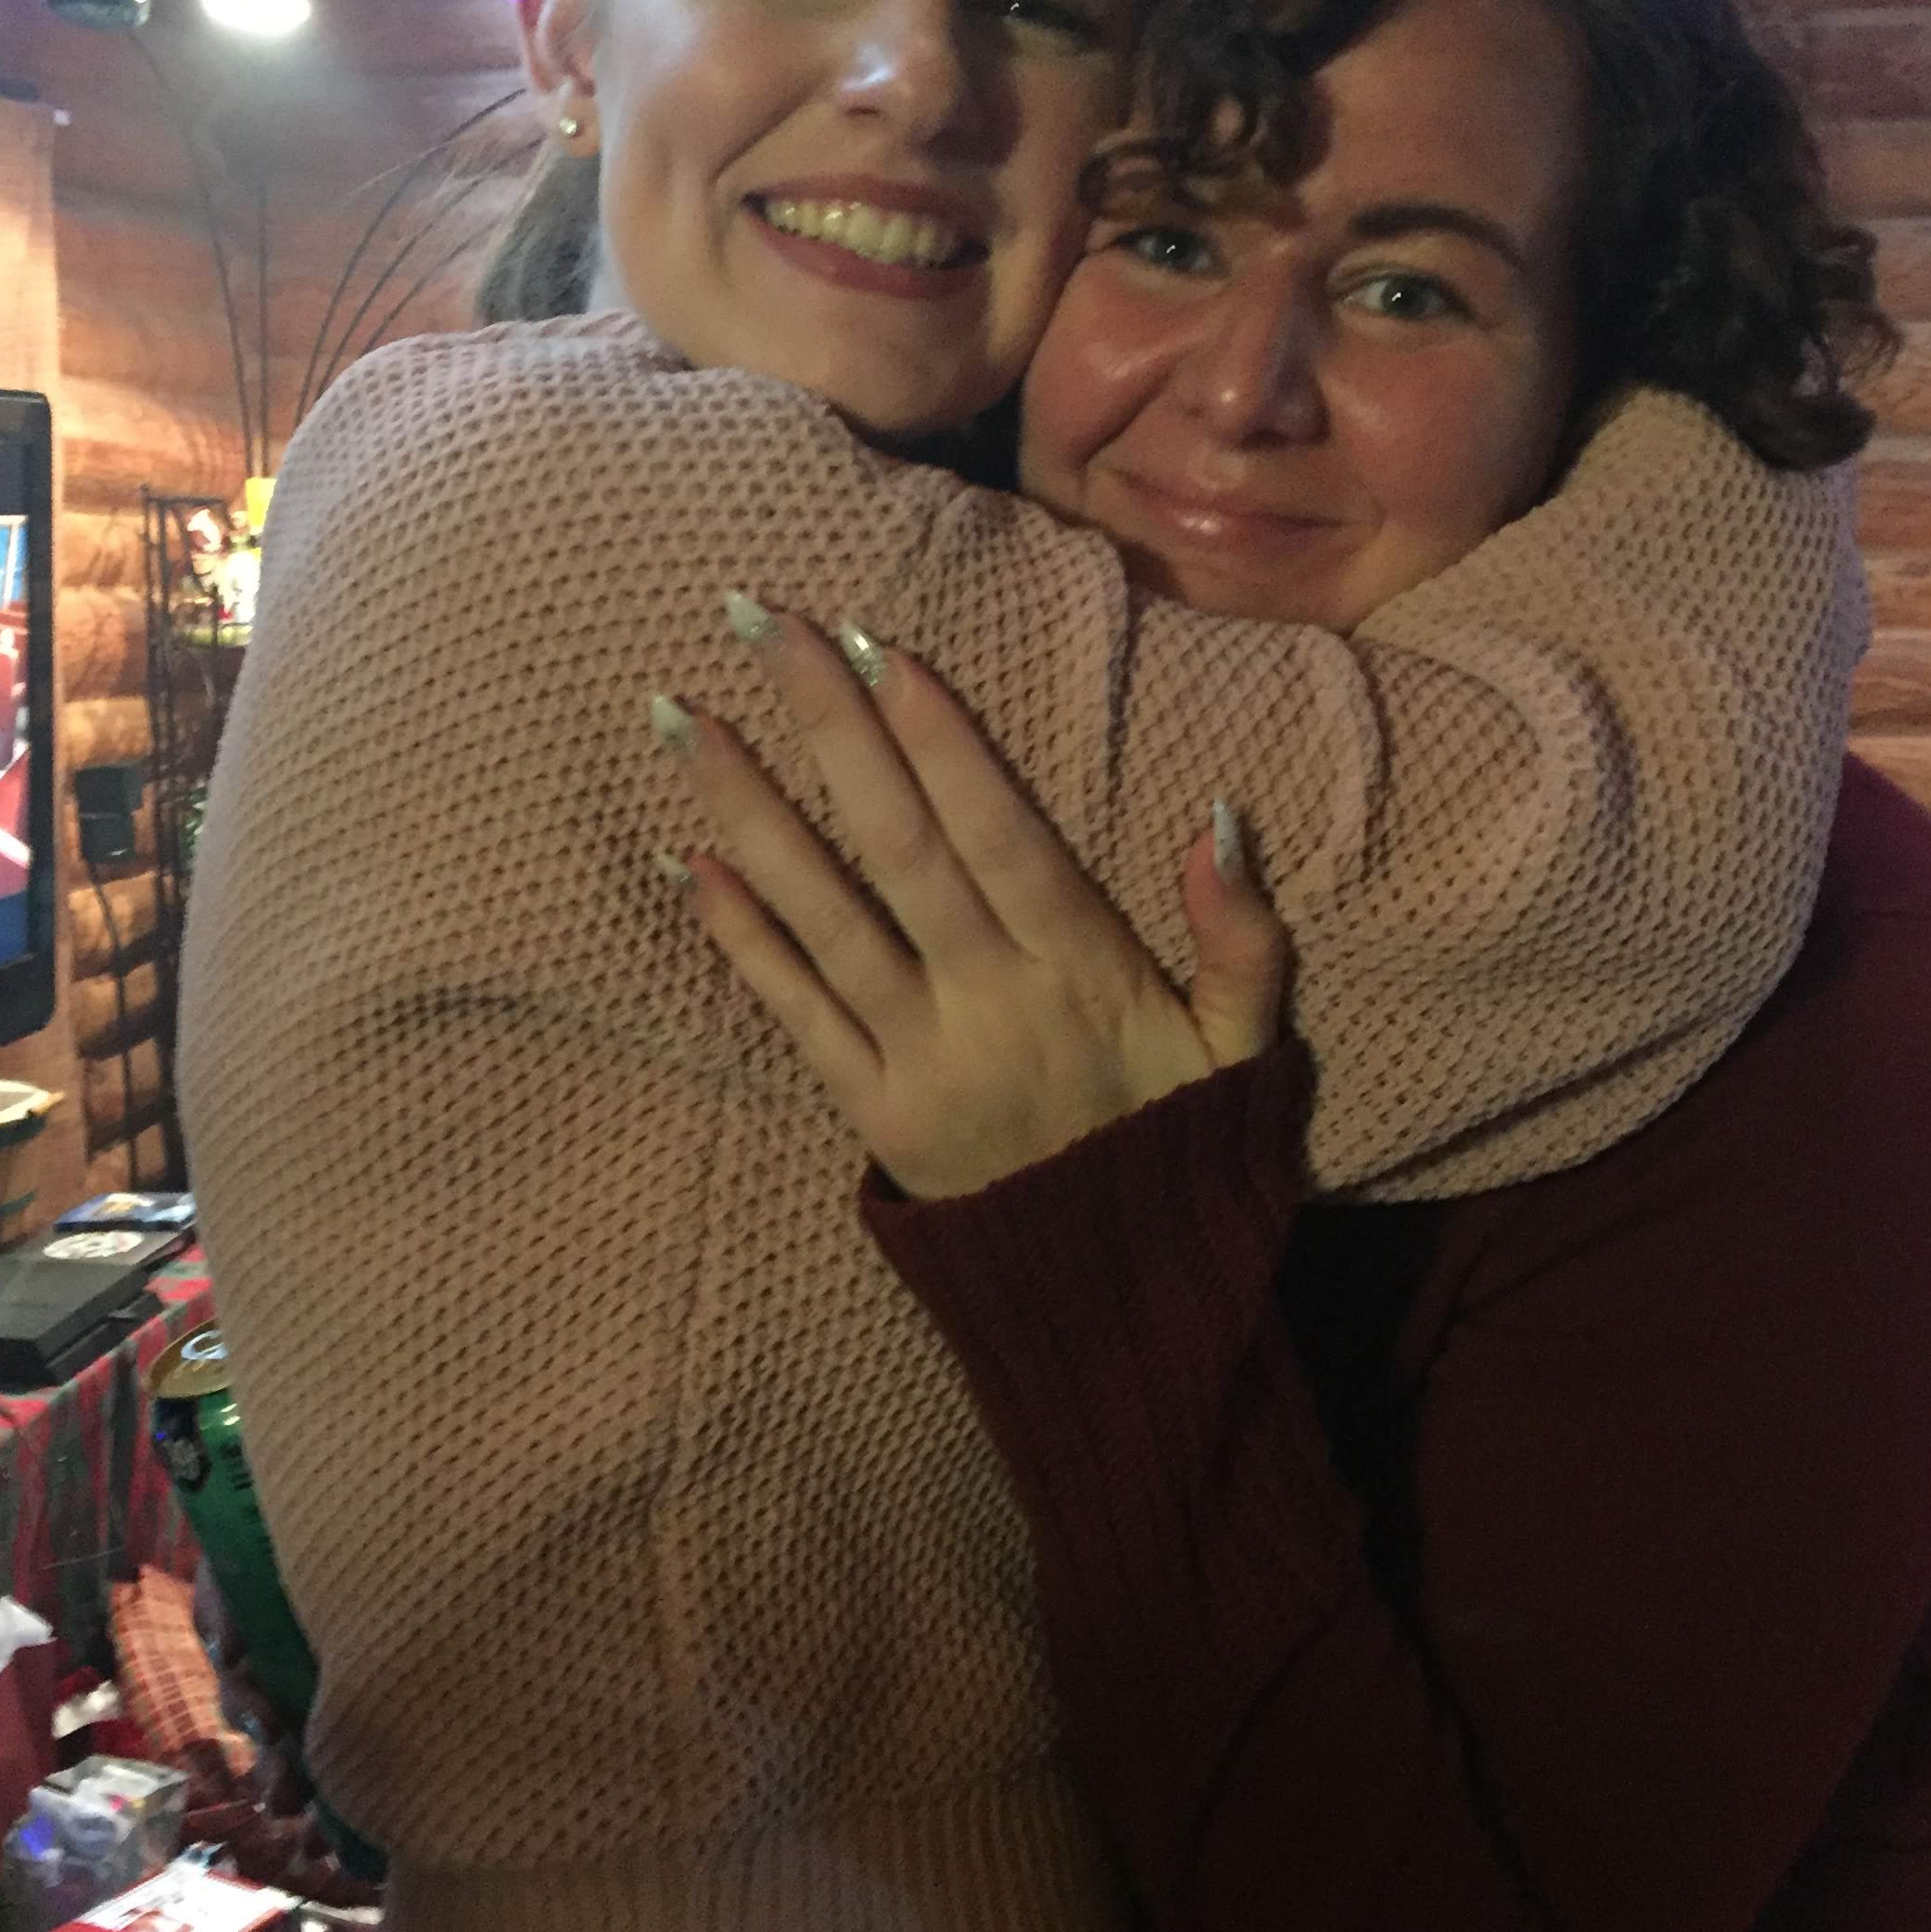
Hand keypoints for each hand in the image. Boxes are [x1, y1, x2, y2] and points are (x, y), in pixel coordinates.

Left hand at [653, 602, 1286, 1199]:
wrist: (1126, 1306)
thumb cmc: (1182, 1150)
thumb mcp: (1244, 1049)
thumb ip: (1240, 938)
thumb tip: (1218, 818)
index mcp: (1082, 971)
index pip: (999, 834)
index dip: (940, 740)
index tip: (882, 648)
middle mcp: (990, 1004)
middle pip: (898, 847)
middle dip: (829, 729)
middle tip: (764, 624)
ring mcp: (921, 1059)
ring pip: (826, 916)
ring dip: (752, 812)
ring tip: (686, 720)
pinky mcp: (872, 1113)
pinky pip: (795, 1014)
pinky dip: (741, 939)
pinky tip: (688, 863)